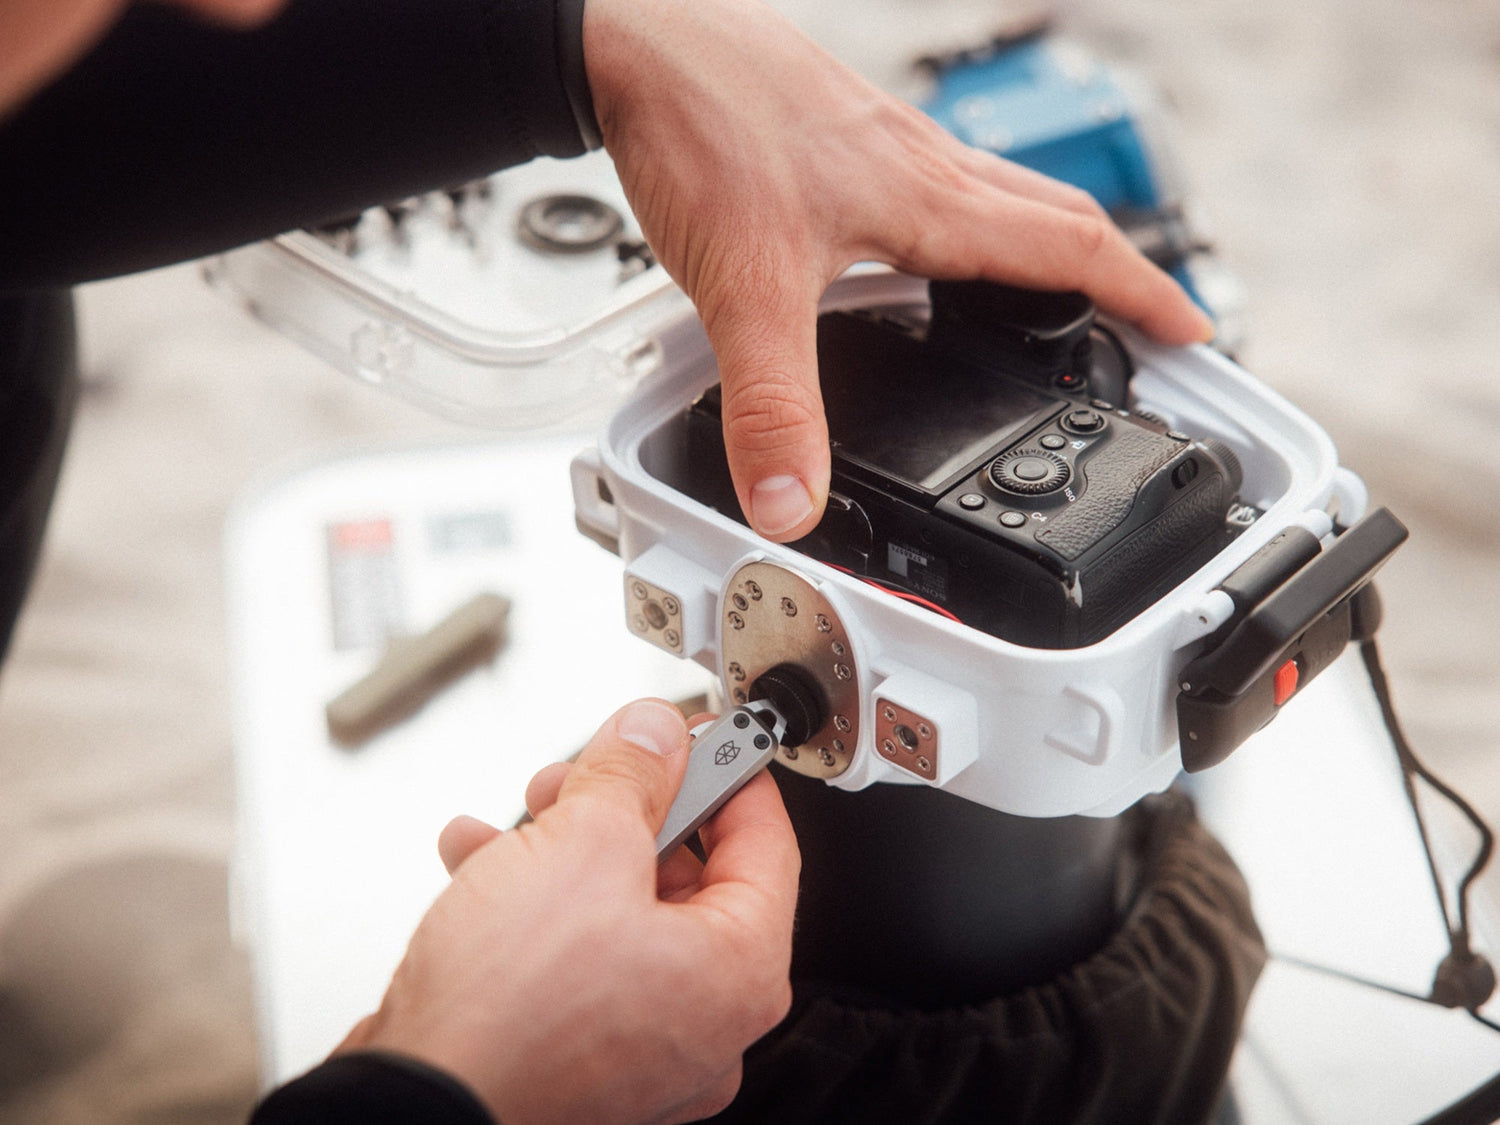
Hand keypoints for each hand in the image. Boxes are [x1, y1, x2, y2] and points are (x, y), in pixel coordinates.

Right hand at [339, 699, 799, 1124]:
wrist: (412, 1103)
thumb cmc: (509, 1014)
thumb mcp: (583, 844)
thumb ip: (631, 773)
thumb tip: (654, 734)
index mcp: (739, 973)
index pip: (768, 844)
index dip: (729, 772)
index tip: (700, 734)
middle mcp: (704, 1023)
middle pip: (689, 875)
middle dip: (628, 808)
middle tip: (590, 772)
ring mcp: (641, 1049)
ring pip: (622, 911)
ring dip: (570, 846)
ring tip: (525, 813)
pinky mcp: (579, 1057)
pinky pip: (578, 957)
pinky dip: (537, 901)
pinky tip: (484, 861)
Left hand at [583, 0, 1213, 541]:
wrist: (635, 37)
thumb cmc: (700, 126)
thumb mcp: (743, 288)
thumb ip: (772, 406)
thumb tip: (794, 504)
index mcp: (931, 198)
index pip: (1073, 246)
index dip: (1141, 295)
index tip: (1195, 333)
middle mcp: (922, 163)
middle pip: (1054, 214)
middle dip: (1110, 271)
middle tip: (1140, 318)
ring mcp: (881, 143)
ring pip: (996, 194)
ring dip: (1041, 243)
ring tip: (1052, 295)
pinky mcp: (836, 135)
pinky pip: (935, 182)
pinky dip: (964, 225)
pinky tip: (918, 254)